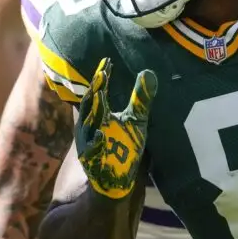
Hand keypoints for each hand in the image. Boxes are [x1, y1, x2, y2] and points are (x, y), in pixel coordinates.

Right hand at [75, 58, 156, 199]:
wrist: (119, 177)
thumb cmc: (125, 146)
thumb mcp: (137, 120)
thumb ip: (141, 99)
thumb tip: (148, 72)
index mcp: (100, 115)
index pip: (99, 92)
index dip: (103, 77)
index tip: (108, 62)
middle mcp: (91, 126)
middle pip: (91, 104)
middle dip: (96, 89)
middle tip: (102, 72)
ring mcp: (89, 142)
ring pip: (89, 124)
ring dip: (94, 110)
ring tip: (100, 93)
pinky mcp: (92, 160)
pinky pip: (92, 151)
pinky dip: (96, 143)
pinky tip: (103, 135)